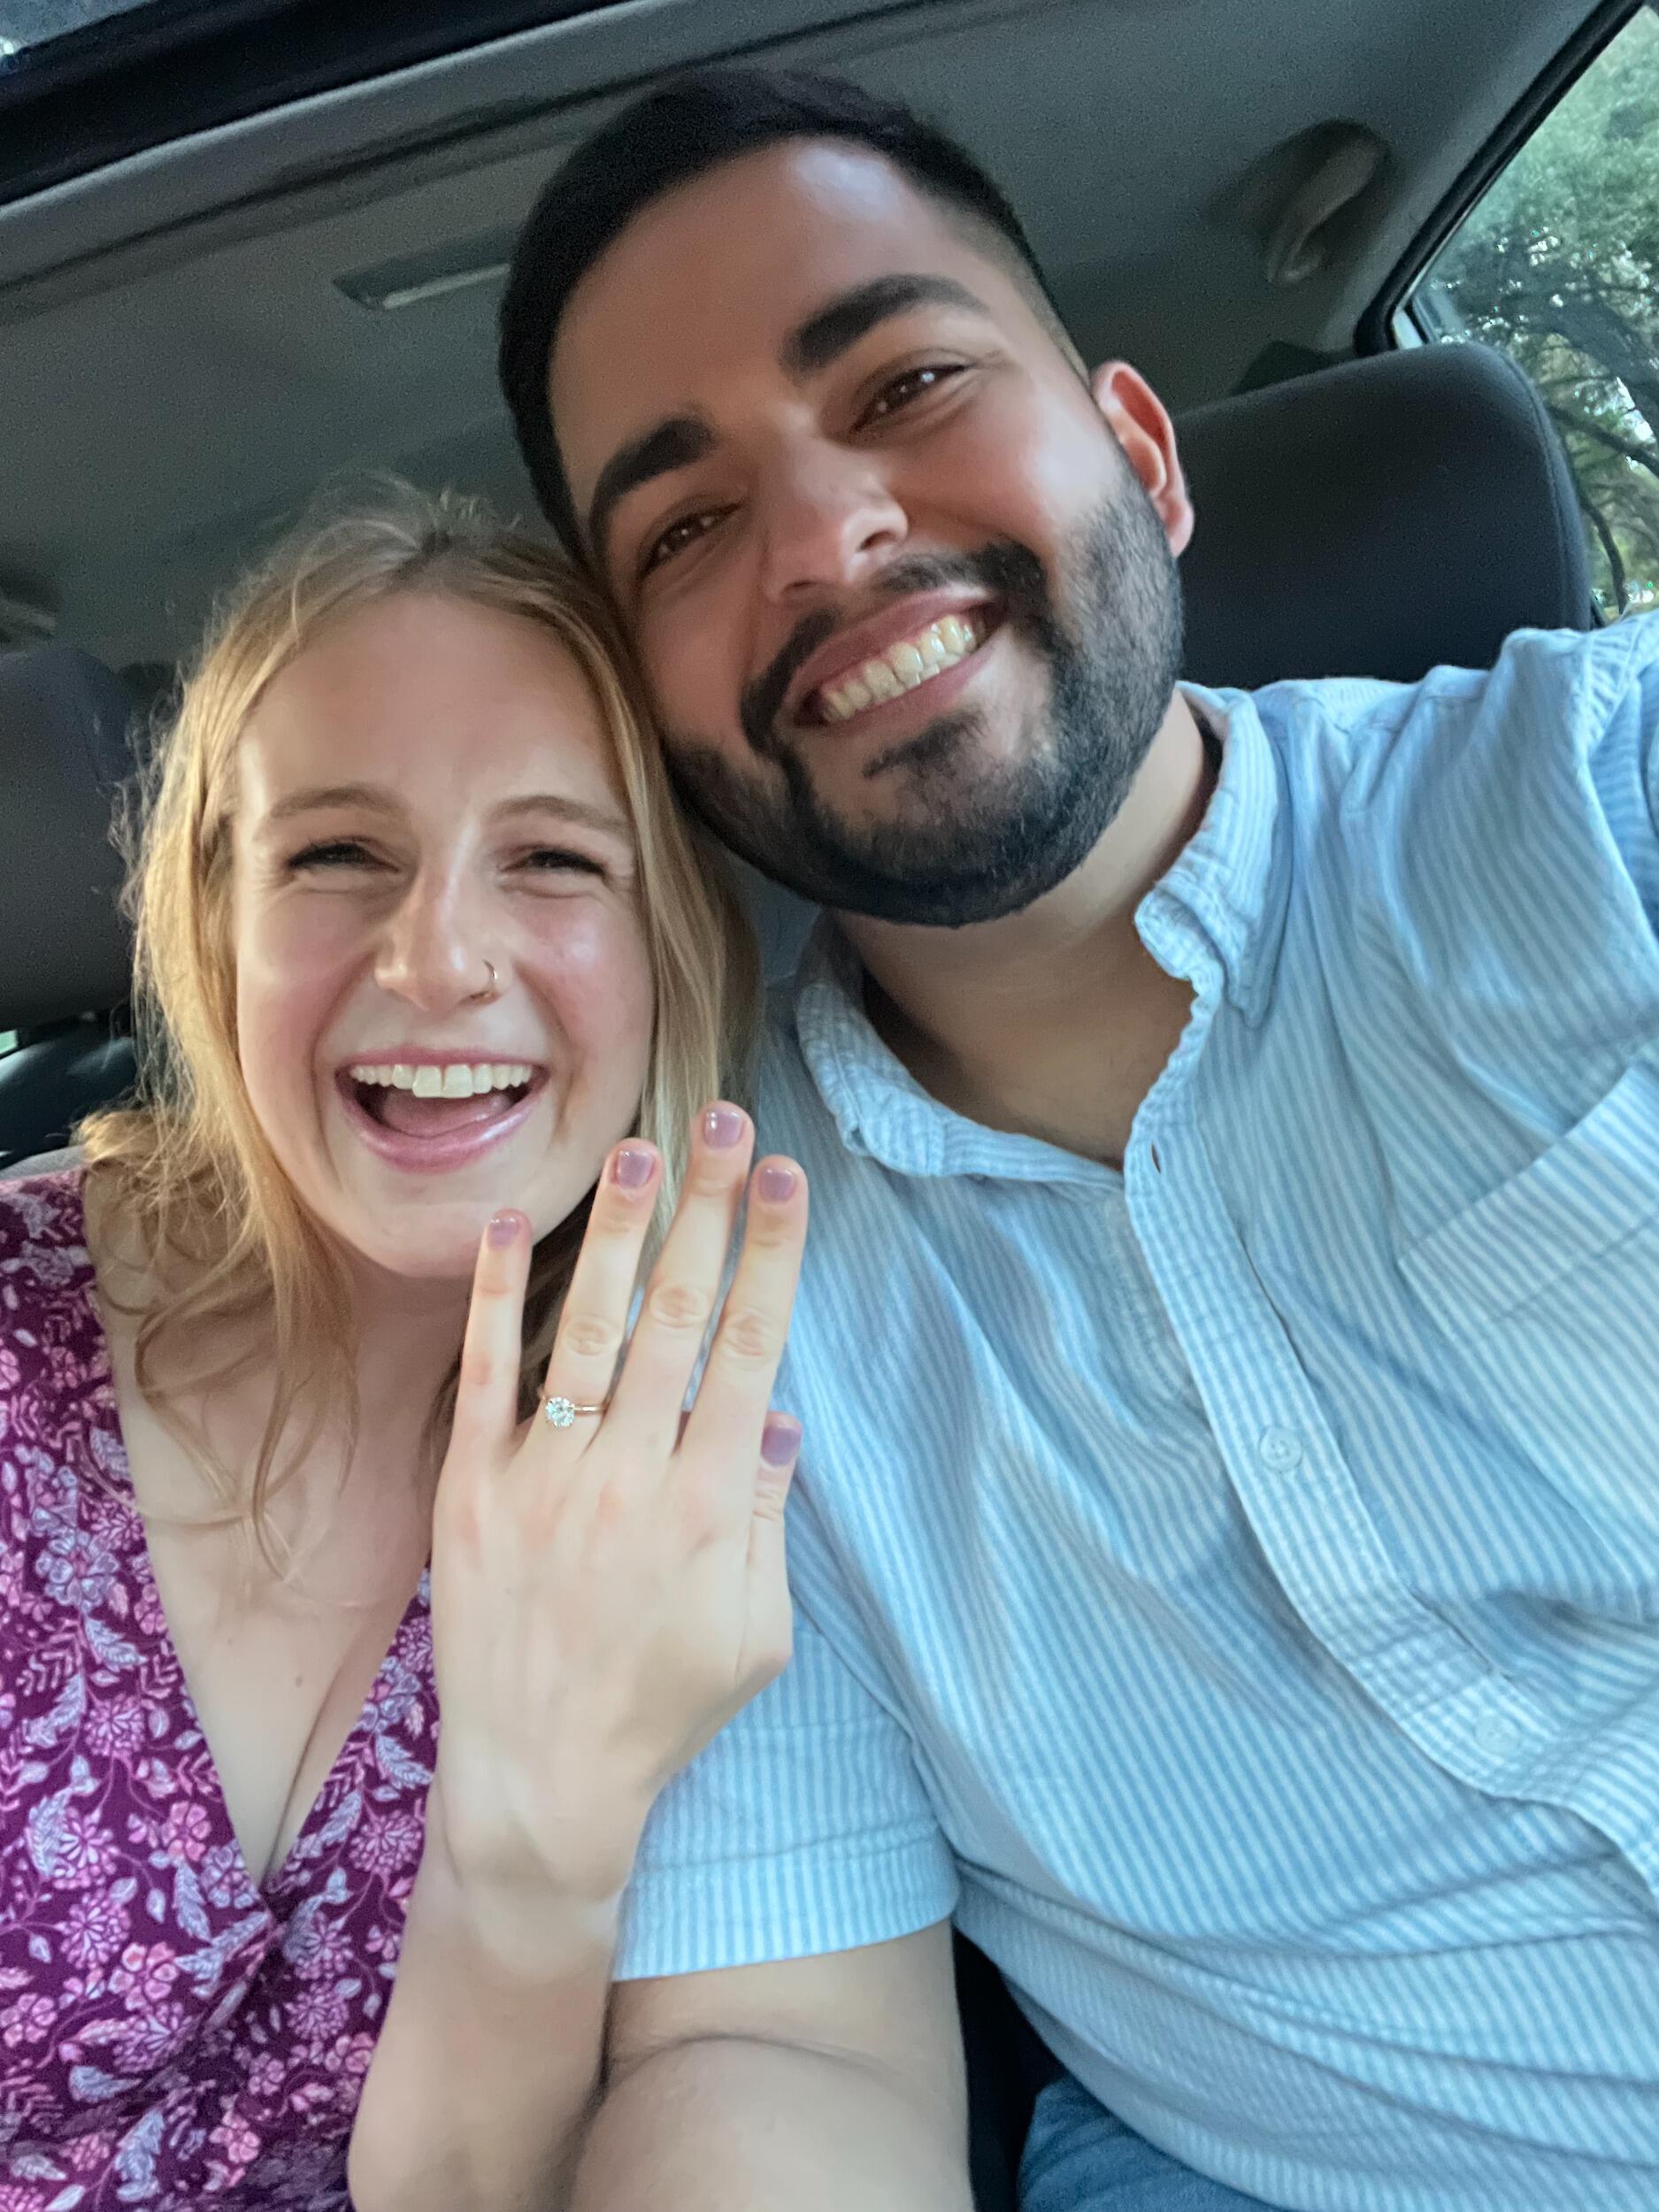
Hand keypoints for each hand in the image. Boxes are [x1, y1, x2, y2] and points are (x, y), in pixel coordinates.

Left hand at [426, 1103, 807, 1923]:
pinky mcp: (470, 1491)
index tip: (785, 1177)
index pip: (749, 1350)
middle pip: (676, 1317)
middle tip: (724, 1122)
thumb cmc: (663, 1711)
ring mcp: (544, 1479)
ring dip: (617, 1233)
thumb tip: (779, 1410)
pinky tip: (504, 1222)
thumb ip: (771, 1518)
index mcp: (710, 1506)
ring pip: (588, 1329)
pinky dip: (494, 1298)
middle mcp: (630, 1477)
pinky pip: (485, 1378)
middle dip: (707, 1211)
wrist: (541, 1785)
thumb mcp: (758, 1634)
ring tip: (637, 1150)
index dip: (771, 1256)